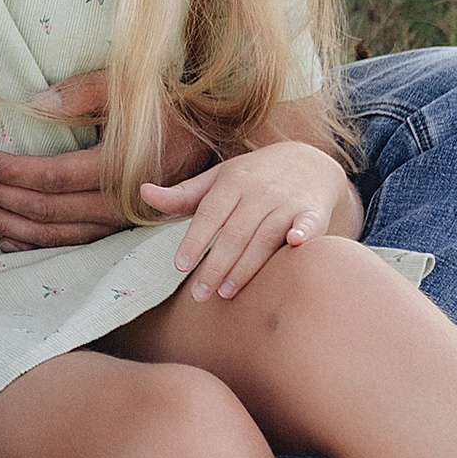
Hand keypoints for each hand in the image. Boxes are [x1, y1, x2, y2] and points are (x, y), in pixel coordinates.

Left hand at [0, 74, 213, 249]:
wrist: (215, 134)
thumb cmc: (166, 102)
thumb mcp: (128, 84)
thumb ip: (82, 92)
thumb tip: (34, 104)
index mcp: (120, 166)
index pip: (52, 177)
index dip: (11, 171)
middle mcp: (121, 203)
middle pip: (46, 210)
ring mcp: (123, 223)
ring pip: (56, 235)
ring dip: (8, 224)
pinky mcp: (123, 231)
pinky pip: (74, 246)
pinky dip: (37, 246)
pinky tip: (7, 241)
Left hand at [140, 139, 360, 301]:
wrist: (309, 162)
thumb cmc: (253, 177)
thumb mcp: (218, 179)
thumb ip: (184, 195)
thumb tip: (142, 192)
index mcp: (233, 181)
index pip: (210, 214)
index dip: (195, 239)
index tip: (180, 266)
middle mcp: (260, 190)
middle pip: (235, 232)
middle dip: (216, 265)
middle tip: (199, 295)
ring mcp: (288, 201)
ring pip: (265, 237)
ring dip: (247, 266)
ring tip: (226, 293)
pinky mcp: (314, 211)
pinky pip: (309, 223)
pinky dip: (305, 232)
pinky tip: (296, 244)